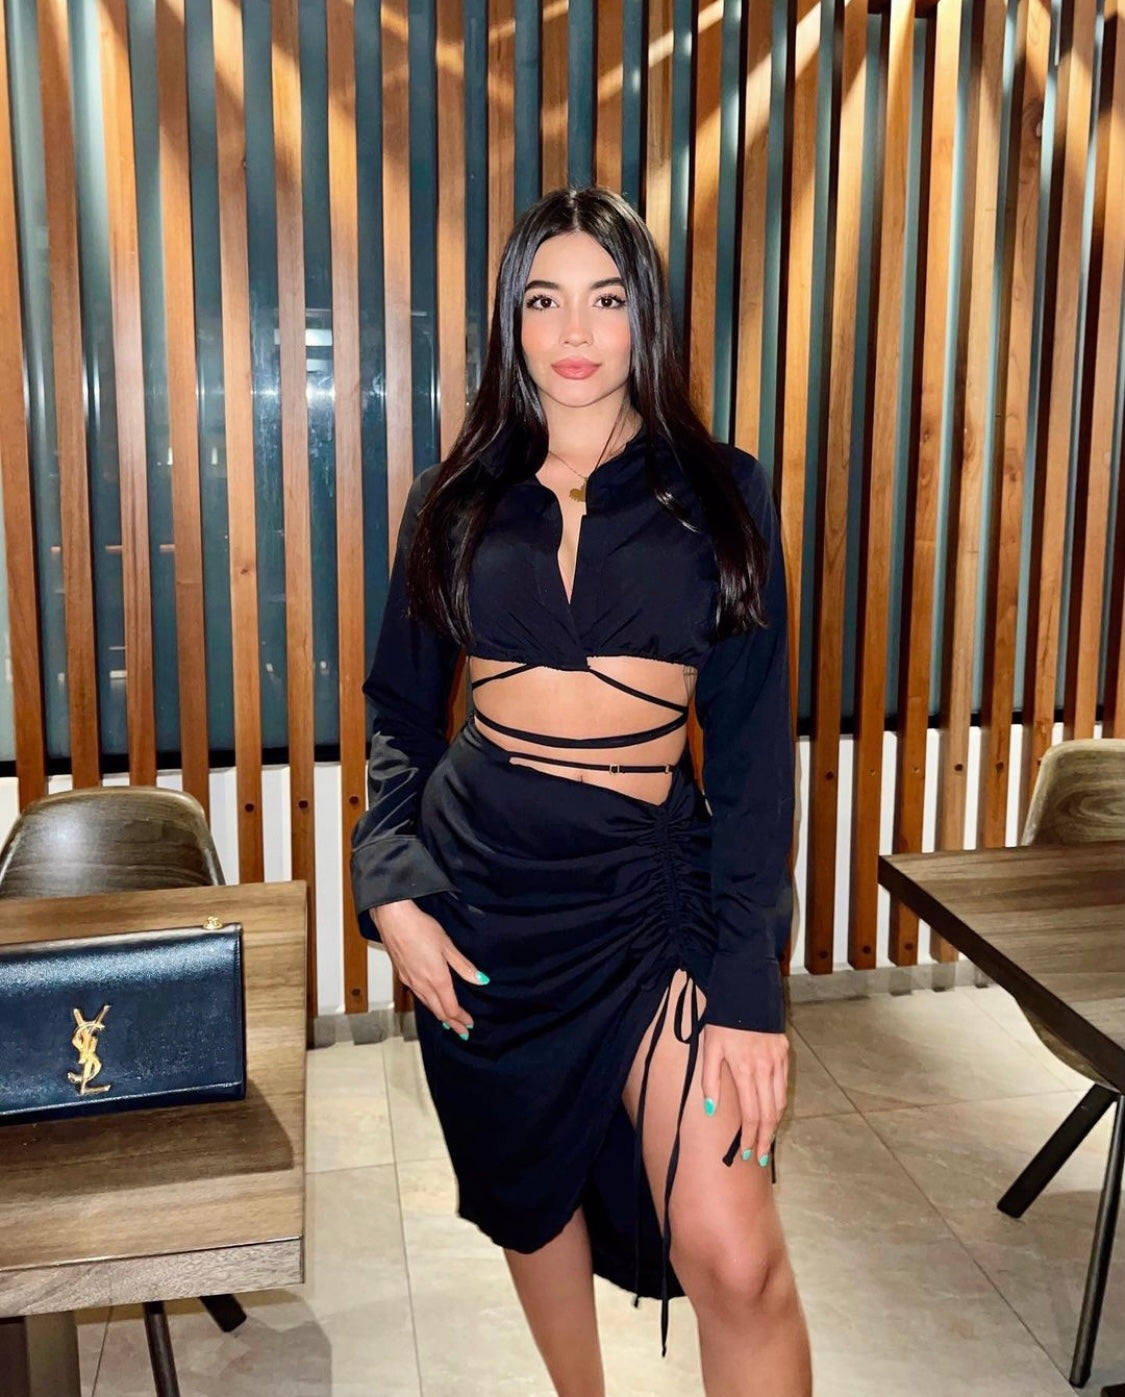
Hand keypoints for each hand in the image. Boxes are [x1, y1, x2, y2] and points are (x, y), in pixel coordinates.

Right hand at [369, 901, 485, 1039]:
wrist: (393, 920)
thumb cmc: (421, 929)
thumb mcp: (447, 945)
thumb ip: (463, 966)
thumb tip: (481, 980)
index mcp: (437, 979)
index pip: (451, 1008)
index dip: (461, 1019)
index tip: (470, 1025)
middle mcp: (422, 985)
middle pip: (438, 1011)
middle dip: (452, 1023)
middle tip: (462, 1032)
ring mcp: (410, 982)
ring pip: (427, 1005)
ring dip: (440, 1015)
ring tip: (449, 1022)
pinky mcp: (402, 976)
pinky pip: (418, 997)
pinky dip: (428, 1004)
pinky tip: (430, 1001)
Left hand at [701, 1025, 788, 1163]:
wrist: (745, 989)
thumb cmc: (722, 1021)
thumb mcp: (709, 1048)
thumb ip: (710, 1081)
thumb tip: (711, 1110)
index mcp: (745, 1070)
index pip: (752, 1114)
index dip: (751, 1137)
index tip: (748, 1153)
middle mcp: (765, 1069)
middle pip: (770, 1113)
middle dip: (766, 1138)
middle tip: (762, 1157)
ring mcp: (778, 1061)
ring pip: (780, 1100)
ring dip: (775, 1122)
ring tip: (768, 1138)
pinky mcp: (784, 1052)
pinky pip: (784, 1084)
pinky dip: (780, 1101)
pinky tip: (774, 1110)